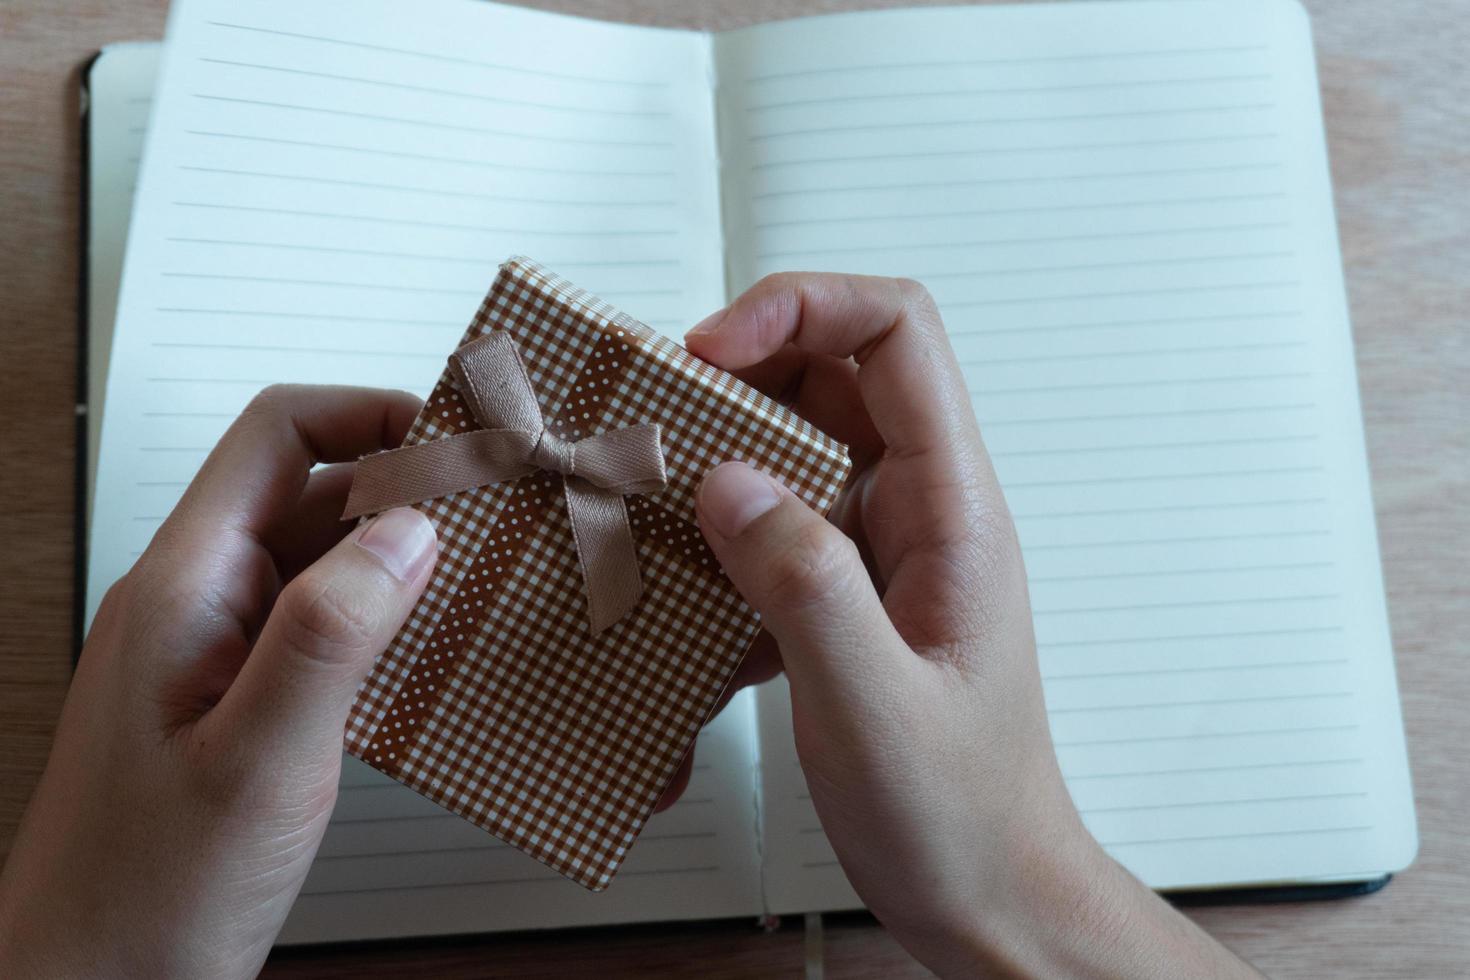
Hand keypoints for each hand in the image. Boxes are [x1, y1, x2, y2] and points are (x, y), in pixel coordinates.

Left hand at [0, 387, 436, 977]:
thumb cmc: (145, 893)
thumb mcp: (257, 760)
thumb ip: (330, 634)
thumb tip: (409, 529)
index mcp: (186, 586)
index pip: (276, 437)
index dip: (368, 414)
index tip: (455, 437)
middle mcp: (198, 602)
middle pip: (310, 492)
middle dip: (405, 487)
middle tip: (496, 510)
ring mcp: (216, 652)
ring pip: (321, 561)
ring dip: (400, 558)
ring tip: (484, 575)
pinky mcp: (239, 701)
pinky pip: (320, 628)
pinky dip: (383, 622)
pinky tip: (433, 652)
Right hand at [686, 274, 1258, 977]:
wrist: (990, 894)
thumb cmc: (959, 816)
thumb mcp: (873, 706)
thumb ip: (804, 585)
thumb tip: (730, 483)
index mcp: (953, 512)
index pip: (896, 336)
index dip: (802, 309)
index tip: (710, 350)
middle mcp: (923, 511)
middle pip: (835, 374)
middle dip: (741, 375)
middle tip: (655, 417)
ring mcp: (886, 550)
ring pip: (799, 446)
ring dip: (724, 455)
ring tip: (653, 497)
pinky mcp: (850, 594)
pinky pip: (780, 521)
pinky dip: (724, 534)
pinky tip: (690, 592)